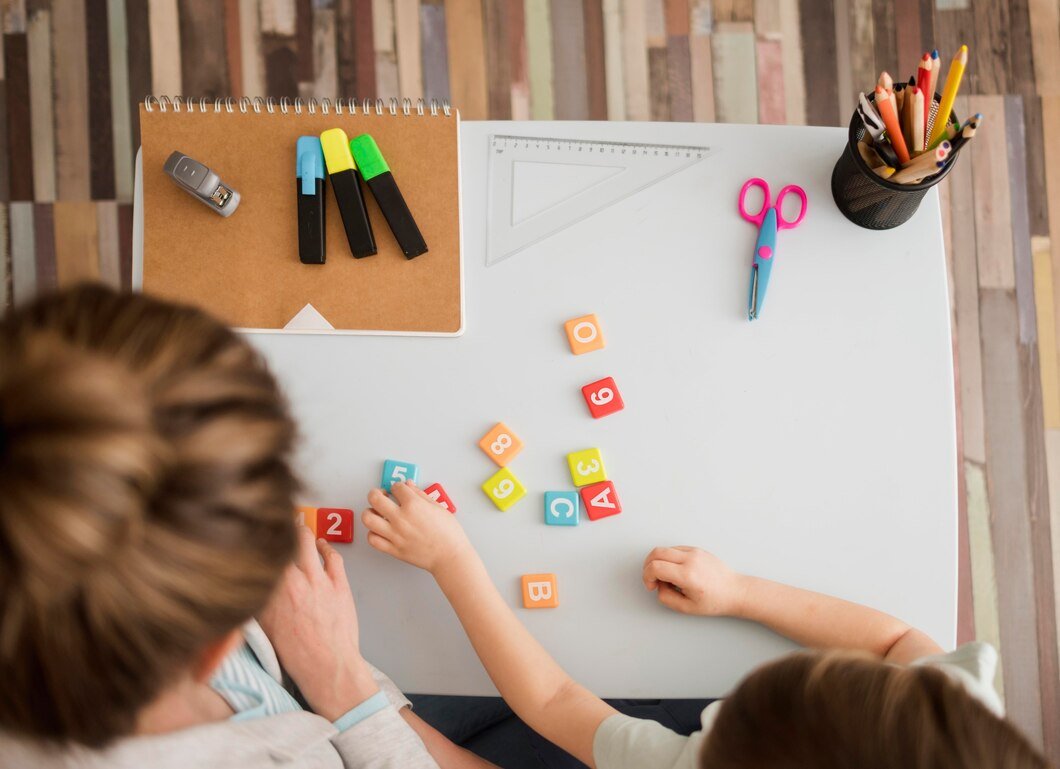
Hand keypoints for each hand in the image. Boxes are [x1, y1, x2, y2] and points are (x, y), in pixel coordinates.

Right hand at [258, 526, 378, 719]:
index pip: (260, 556)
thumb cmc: (296, 654)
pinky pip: (333, 557)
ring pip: (307, 542)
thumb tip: (252, 587)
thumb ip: (259, 602)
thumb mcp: (265, 629)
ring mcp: (318, 581)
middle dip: (279, 527)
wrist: (326, 666)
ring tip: (298, 524)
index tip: (253, 532)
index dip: (256, 541)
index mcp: (271, 594)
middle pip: (282, 541)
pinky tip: (322, 544)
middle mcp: (292, 583)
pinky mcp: (339, 584)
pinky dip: (326, 547)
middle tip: (277, 520)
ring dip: (302, 531)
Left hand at [362, 481, 474, 574]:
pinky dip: (373, 533)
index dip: (398, 486)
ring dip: (370, 512)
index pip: (396, 487)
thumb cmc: (448, 533)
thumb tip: (409, 485)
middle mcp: (401, 518)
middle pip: (374, 498)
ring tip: (376, 512)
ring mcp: (395, 534)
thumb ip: (420, 494)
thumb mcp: (438, 507)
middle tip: (381, 495)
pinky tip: (380, 530)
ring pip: (368, 518)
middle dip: (376, 493)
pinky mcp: (393, 549)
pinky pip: (373, 539)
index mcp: (413, 505)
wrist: (450, 556)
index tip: (400, 490)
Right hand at [642, 546, 746, 616]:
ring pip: (664, 549)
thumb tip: (658, 586)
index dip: (647, 577)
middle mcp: (690, 559)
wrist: (735, 591)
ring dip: (658, 562)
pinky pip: (675, 549)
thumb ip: (666, 597)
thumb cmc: (715, 601)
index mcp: (688, 575)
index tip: (651, 586)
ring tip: (667, 577)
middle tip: (653, 579)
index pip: (655, 567)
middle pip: (656, 552)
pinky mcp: (697, 549)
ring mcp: (694, 552)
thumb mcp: (686, 608)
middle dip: (648, 566)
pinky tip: (675, 571)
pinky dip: (668, 558)